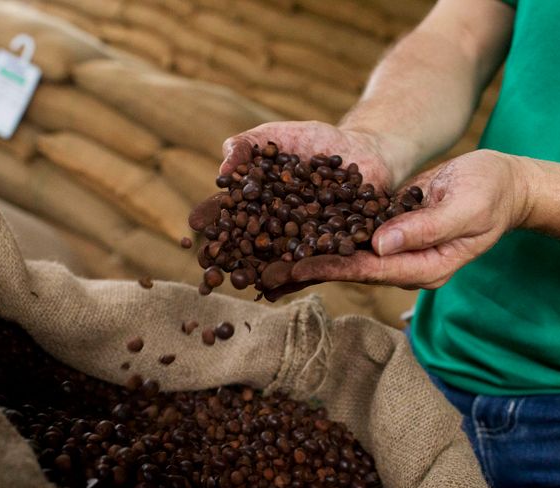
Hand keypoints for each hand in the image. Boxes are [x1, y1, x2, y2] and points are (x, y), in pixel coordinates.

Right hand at [188, 121, 398, 297]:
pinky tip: (292, 279)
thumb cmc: (314, 141)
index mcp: (257, 204)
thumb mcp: (275, 136)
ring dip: (265, 271)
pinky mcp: (334, 250)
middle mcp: (275, 228)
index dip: (212, 218)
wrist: (364, 149)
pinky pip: (321, 263)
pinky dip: (307, 270)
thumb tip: (223, 166)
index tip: (195, 223)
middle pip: (248, 245)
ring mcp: (304, 242)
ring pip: (280, 260)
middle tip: (210, 263)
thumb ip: (246, 146)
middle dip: (231, 254)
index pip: (229, 213)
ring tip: (251, 278)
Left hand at [288, 149, 531, 289]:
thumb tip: (380, 245)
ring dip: (306, 258)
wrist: (501, 183)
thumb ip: (425, 228)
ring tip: (264, 262)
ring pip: (343, 257)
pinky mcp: (386, 233)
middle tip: (263, 274)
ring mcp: (394, 251)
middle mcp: (405, 265)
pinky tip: (290, 237)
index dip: (332, 268)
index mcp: (426, 267)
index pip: (370, 270)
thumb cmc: (491, 192)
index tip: (296, 267)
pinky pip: (349, 239)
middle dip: (307, 271)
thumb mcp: (466, 207)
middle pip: (348, 270)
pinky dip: (320, 238)